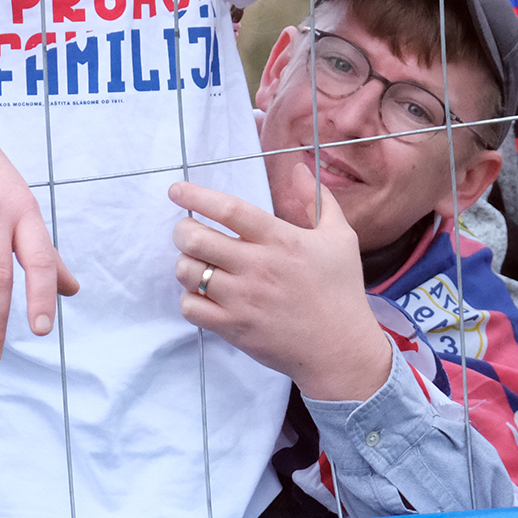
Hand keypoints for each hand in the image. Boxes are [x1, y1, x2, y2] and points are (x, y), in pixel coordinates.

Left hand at [169, 164, 391, 400]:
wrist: (342, 350)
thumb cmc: (341, 291)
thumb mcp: (340, 237)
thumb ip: (317, 199)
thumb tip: (300, 167)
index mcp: (281, 240)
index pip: (229, 210)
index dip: (197, 196)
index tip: (176, 190)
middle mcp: (257, 267)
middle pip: (196, 239)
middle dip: (182, 230)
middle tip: (187, 231)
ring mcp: (242, 300)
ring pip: (187, 272)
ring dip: (185, 264)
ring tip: (198, 263)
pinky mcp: (234, 328)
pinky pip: (190, 307)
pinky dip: (190, 298)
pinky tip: (204, 294)